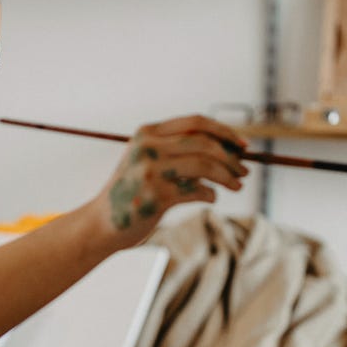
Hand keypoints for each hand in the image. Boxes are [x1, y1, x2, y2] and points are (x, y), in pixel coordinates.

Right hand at [99, 115, 248, 245]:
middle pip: (205, 143)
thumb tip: (228, 151)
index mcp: (147, 133)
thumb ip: (177, 151)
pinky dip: (210, 194)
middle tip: (245, 171)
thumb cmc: (133, 193)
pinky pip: (197, 191)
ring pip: (205, 166)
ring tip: (237, 186)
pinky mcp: (157, 196)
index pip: (196, 122)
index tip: (243, 145)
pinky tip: (211, 198)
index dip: (225, 131)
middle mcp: (148, 147)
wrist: (101, 224)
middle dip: (231, 157)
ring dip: (227, 176)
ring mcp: (151, 171)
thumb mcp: (148, 162)